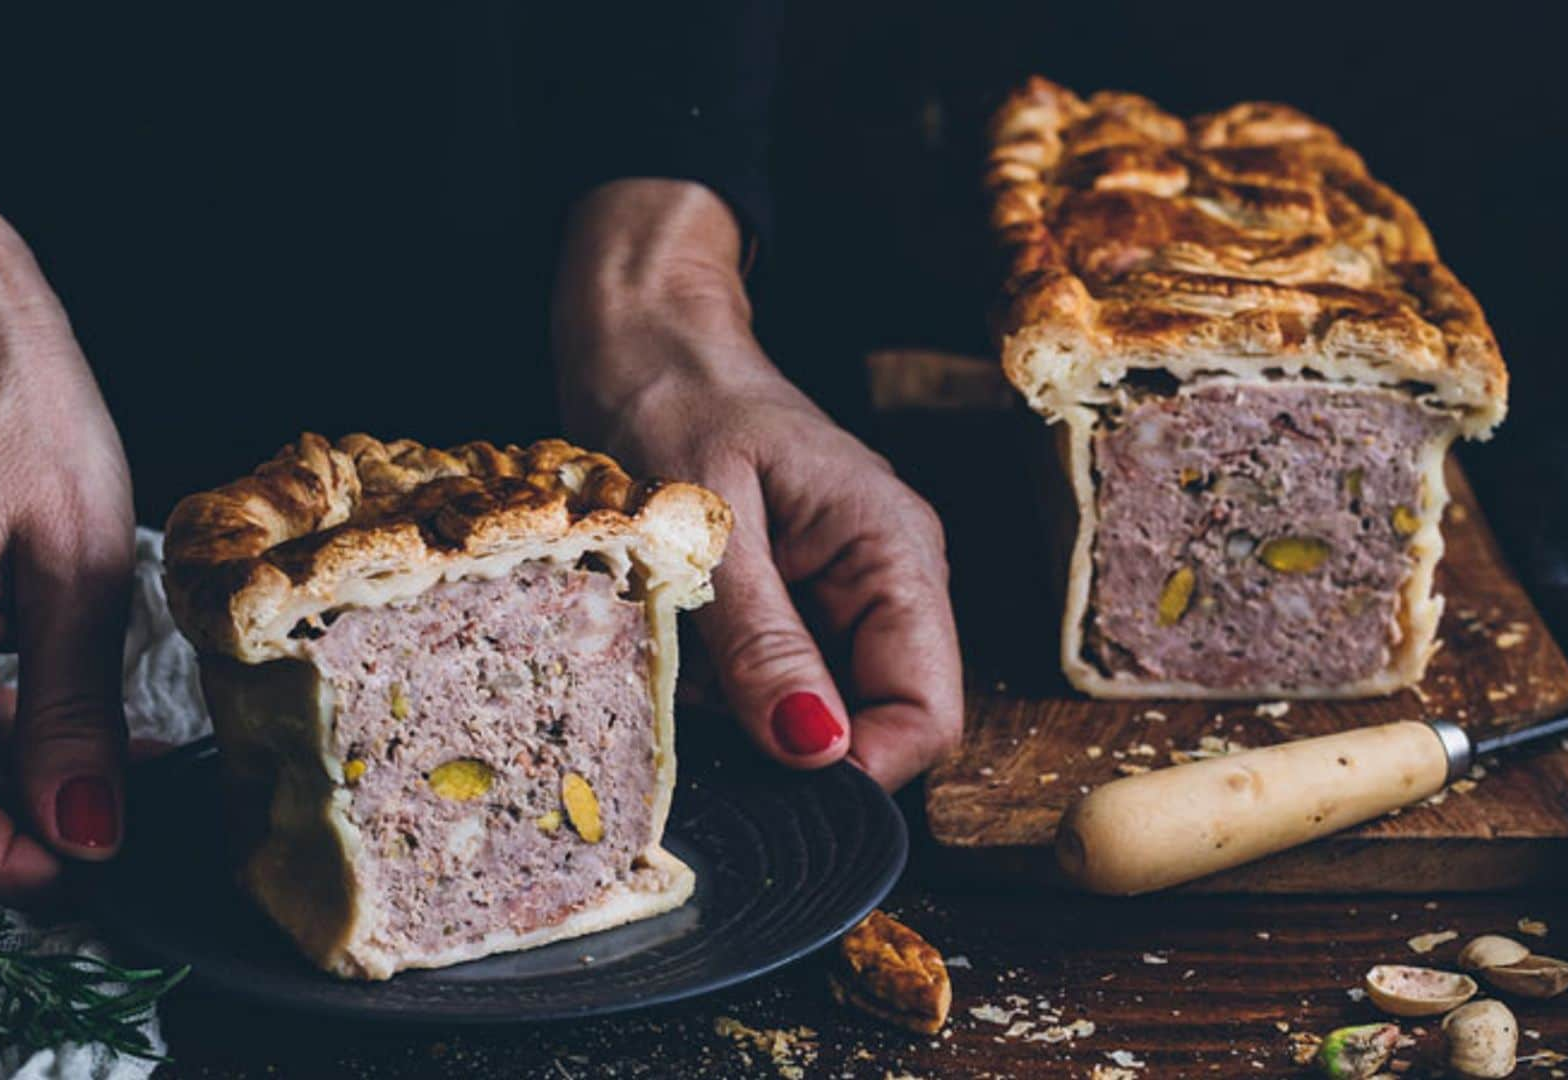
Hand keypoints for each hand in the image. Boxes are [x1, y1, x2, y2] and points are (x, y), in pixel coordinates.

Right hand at [0, 115, 132, 896]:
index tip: (95, 870)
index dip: (5, 860)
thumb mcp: (76, 563)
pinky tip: (112, 728)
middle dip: (39, 824)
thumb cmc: (20, 409)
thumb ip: (73, 706)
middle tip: (137, 829)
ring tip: (140, 773)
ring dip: (49, 777)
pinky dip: (43, 727)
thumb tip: (85, 830)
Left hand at [554, 180, 962, 790]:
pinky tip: (682, 654)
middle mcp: (887, 581)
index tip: (771, 785)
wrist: (641, 340)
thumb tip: (815, 751)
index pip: (927, 710)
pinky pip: (778, 682)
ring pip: (821, 713)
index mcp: (894, 552)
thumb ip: (762, 643)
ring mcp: (842, 594)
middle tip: (702, 724)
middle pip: (875, 722)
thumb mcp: (709, 529)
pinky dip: (728, 692)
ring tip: (683, 668)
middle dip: (793, 747)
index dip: (859, 767)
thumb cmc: (672, 401)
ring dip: (752, 720)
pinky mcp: (795, 603)